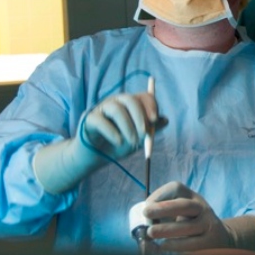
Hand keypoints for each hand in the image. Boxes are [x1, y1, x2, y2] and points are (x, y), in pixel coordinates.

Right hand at [33, 89, 164, 194]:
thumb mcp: (138, 138)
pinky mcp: (88, 119)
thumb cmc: (117, 145)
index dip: (150, 105)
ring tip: (132, 141)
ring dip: (127, 126)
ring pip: (116, 109)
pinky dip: (112, 132)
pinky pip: (100, 121)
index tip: (154, 119)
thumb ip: (150, 130)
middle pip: (129, 99)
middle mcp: (116, 102)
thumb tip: (165, 120)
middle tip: (144, 133)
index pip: (142, 96)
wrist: (95, 158)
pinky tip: (118, 142)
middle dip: (139, 116)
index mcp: (130, 104)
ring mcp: (101, 109)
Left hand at [143, 181, 231, 252]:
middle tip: (146, 213)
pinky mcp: (210, 241)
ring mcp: (207, 224)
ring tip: (150, 233)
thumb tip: (142, 224)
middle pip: (184, 205)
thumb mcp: (184, 211)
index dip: (159, 194)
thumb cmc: (192, 222)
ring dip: (167, 229)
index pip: (177, 188)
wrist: (221, 235)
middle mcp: (201, 207)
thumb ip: (165, 214)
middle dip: (163, 208)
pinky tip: (163, 246)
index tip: (147, 204)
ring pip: (188, 226)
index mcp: (192, 196)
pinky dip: (177, 245)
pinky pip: (193, 244)